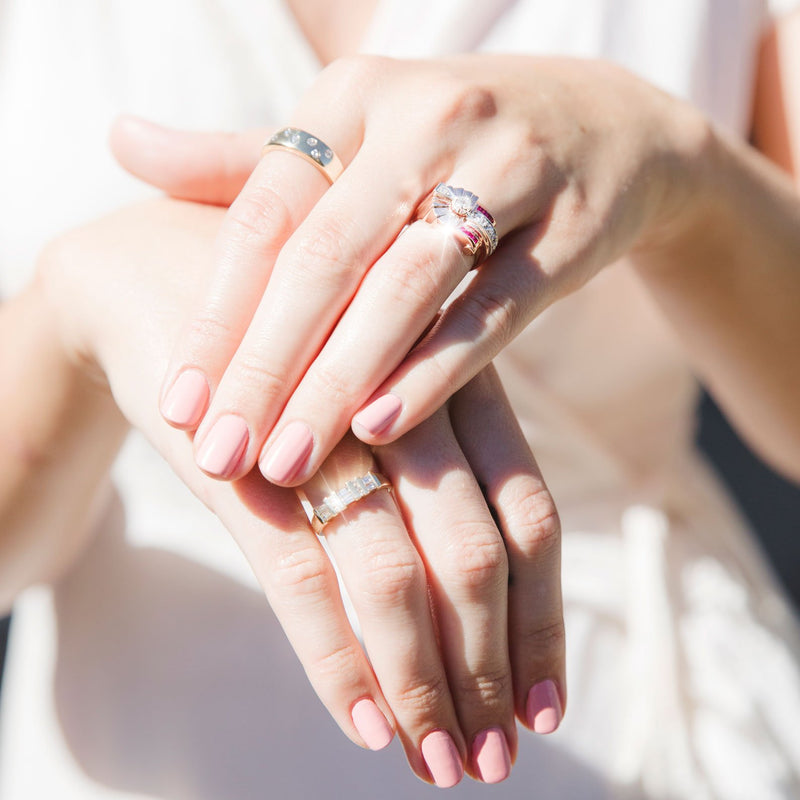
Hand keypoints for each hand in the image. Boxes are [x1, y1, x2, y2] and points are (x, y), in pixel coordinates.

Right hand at [37, 198, 563, 785]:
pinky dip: (338, 656)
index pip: (529, 513)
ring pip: (393, 571)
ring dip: (421, 681)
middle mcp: (401, 397)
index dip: (542, 619)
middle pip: (473, 554)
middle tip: (491, 764)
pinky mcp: (237, 448)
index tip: (545, 708)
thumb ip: (434, 469)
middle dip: (487, 671)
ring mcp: (319, 422)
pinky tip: (367, 722)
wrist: (151, 277)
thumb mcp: (376, 390)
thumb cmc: (290, 347)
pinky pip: (300, 570)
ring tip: (438, 764)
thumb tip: (484, 605)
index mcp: (454, 376)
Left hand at [112, 54, 706, 486]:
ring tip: (289, 462)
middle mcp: (423, 119)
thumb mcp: (352, 135)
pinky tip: (384, 428)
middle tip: (224, 456)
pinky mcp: (570, 225)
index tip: (181, 407)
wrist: (605, 121)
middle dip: (267, 366)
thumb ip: (245, 159)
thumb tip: (122, 145)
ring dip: (340, 381)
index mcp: (354, 97)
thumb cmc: (452, 143)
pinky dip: (436, 369)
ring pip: (405, 287)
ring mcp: (506, 167)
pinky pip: (494, 308)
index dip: (217, 317)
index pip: (263, 217)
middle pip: (325, 258)